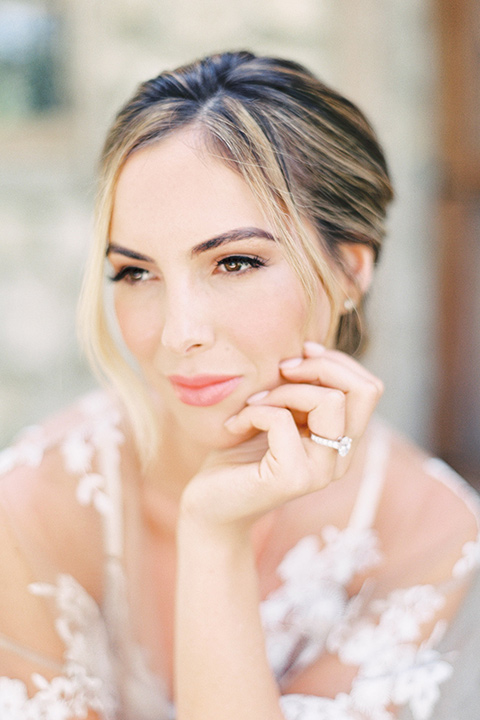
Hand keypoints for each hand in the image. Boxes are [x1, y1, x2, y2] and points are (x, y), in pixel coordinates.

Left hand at [180, 342, 382, 530]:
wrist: (210, 504)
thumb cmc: (239, 454)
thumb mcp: (279, 412)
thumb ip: (302, 391)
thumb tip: (309, 349)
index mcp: (343, 441)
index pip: (369, 388)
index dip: (336, 361)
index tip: (296, 357)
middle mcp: (341, 459)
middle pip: (363, 390)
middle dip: (318, 367)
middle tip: (279, 371)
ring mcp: (320, 471)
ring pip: (329, 401)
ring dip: (284, 390)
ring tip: (253, 403)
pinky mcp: (292, 478)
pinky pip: (281, 419)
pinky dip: (253, 411)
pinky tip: (235, 424)